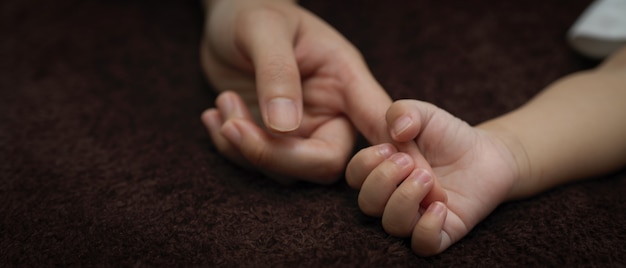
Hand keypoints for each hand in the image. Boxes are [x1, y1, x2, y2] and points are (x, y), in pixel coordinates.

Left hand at [200, 0, 390, 182]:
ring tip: (223, 102)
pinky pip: (258, 166)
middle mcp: (331, 113)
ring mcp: (302, 131)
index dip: (388, 151)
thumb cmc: (255, 11)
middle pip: (325, 164)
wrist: (229, 18)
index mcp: (346, 79)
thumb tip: (283, 127)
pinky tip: (215, 114)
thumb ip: (277, 73)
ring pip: (287, 172)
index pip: (378, 121)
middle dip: (274, 155)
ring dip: (244, 148)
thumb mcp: (264, 29)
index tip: (389, 162)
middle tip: (232, 125)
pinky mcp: (273, 141)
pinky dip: (230, 149)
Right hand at [346, 100, 519, 254]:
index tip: (391, 146)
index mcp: (381, 171)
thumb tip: (397, 131)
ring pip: (392, 225)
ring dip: (405, 198)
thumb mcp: (424, 113)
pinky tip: (441, 205)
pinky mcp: (442, 232)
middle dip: (384, 179)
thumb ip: (404, 111)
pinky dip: (427, 227)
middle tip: (409, 160)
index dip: (366, 163)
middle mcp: (392, 198)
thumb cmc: (448, 135)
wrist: (487, 153)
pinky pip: (423, 245)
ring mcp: (416, 218)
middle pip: (367, 204)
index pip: (354, 177)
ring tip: (427, 177)